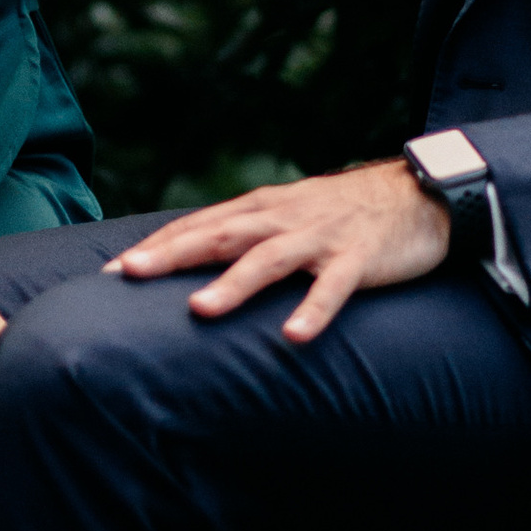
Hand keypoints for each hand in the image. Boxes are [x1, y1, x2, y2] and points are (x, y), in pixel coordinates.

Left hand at [108, 161, 451, 344]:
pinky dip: (313, 310)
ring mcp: (320, 238)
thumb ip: (246, 234)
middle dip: (172, 254)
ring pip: (269, 259)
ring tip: (200, 310)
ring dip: (234, 284)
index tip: (112, 272)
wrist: (417, 194)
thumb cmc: (343, 213)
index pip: (200, 225)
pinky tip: (294, 336)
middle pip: (221, 235)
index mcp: (262, 209)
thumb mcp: (288, 215)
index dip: (157, 246)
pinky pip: (334, 288)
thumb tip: (194, 259)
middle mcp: (284, 219)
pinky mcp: (359, 259)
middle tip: (129, 275)